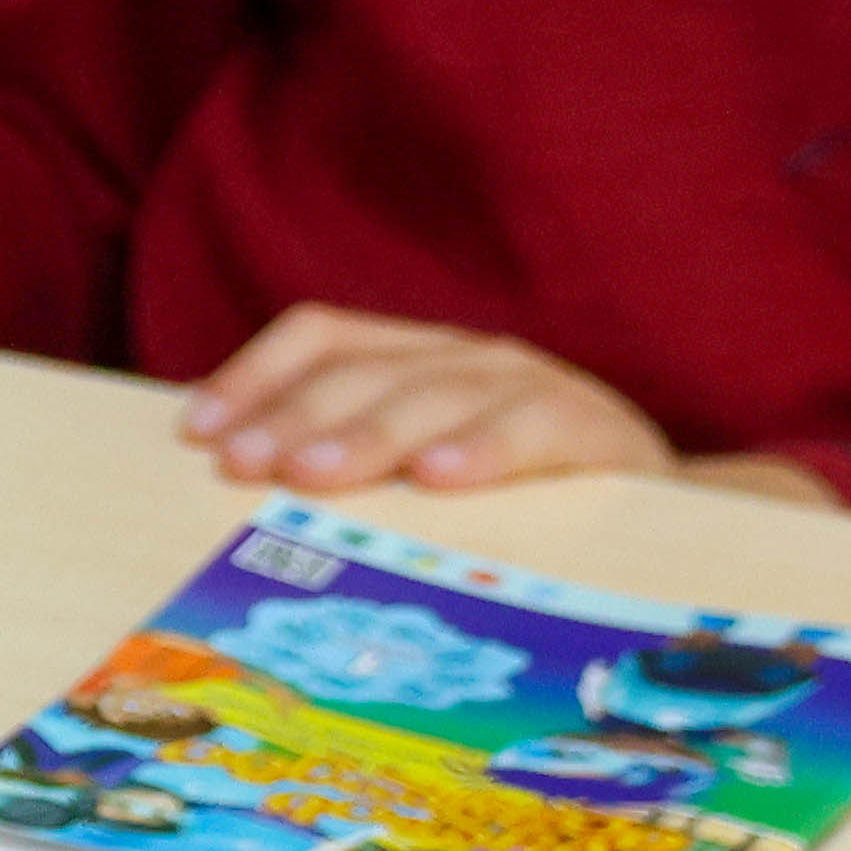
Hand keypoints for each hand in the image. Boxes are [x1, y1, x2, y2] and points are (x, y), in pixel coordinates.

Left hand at [174, 306, 676, 494]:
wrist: (655, 513)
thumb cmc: (506, 496)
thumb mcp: (411, 470)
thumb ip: (335, 461)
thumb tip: (220, 472)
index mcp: (413, 356)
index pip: (321, 336)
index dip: (254, 375)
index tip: (195, 432)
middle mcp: (464, 356)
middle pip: (364, 371)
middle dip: (294, 417)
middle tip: (243, 465)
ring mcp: (528, 385)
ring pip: (434, 395)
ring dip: (367, 434)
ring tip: (312, 474)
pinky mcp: (592, 427)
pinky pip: (531, 430)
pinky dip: (482, 448)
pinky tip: (438, 476)